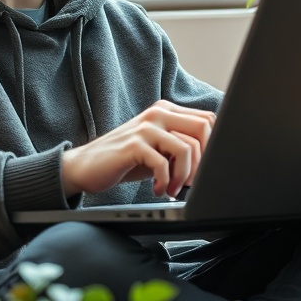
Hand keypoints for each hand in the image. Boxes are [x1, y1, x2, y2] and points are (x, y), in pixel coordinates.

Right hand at [61, 100, 215, 198]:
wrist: (86, 166)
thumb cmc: (126, 160)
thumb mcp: (158, 149)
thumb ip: (181, 146)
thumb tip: (213, 160)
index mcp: (167, 111)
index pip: (208, 120)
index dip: (214, 147)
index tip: (204, 170)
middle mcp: (158, 113)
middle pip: (203, 129)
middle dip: (203, 162)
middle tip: (191, 182)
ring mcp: (145, 127)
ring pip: (186, 148)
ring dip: (184, 176)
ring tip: (173, 189)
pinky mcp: (133, 145)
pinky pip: (163, 163)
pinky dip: (165, 182)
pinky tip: (158, 190)